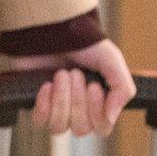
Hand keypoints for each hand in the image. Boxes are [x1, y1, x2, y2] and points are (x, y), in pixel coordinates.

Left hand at [6, 39, 136, 137]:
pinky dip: (44, 104)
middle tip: (75, 73)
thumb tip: (112, 117)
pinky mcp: (34, 102)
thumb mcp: (112, 61)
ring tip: (61, 74)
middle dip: (78, 100)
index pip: (102, 127)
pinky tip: (46, 84)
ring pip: (60, 127)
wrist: (53, 26)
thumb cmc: (83, 42)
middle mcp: (77, 108)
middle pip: (81, 129)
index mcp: (98, 102)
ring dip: (62, 99)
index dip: (98, 111)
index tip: (94, 86)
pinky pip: (40, 120)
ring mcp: (55, 107)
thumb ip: (122, 89)